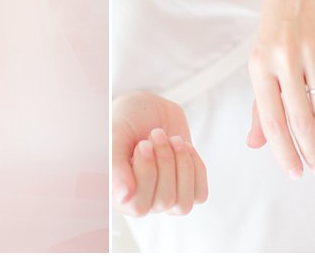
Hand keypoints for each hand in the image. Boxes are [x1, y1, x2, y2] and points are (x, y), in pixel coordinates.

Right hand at [111, 91, 208, 216]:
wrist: (148, 108)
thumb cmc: (127, 122)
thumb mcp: (116, 137)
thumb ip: (115, 167)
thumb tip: (124, 198)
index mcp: (117, 195)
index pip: (139, 206)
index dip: (147, 173)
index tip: (143, 144)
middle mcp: (139, 202)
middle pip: (164, 201)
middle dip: (165, 161)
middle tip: (157, 134)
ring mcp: (163, 197)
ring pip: (183, 204)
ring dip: (183, 166)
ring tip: (173, 140)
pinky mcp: (186, 189)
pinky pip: (199, 195)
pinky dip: (197, 168)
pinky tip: (184, 148)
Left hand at [245, 0, 314, 178]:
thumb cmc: (277, 27)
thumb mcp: (262, 61)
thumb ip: (260, 104)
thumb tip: (256, 144)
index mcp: (259, 65)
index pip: (272, 120)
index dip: (284, 151)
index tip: (295, 172)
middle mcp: (284, 58)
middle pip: (300, 117)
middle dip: (311, 150)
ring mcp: (312, 48)